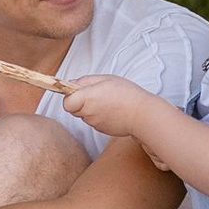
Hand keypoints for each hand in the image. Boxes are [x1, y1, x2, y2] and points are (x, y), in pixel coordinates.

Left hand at [58, 72, 172, 148]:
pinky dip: (100, 116)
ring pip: (85, 115)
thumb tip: (71, 84)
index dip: (70, 96)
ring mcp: (95, 123)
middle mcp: (88, 113)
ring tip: (108, 101)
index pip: (67, 103)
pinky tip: (112, 110)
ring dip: (91, 109)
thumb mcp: (106, 78)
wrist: (142, 114)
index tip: (79, 91)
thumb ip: (85, 80)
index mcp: (88, 98)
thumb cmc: (127, 93)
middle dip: (81, 102)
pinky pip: (95, 121)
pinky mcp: (102, 130)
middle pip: (74, 109)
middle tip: (96, 94)